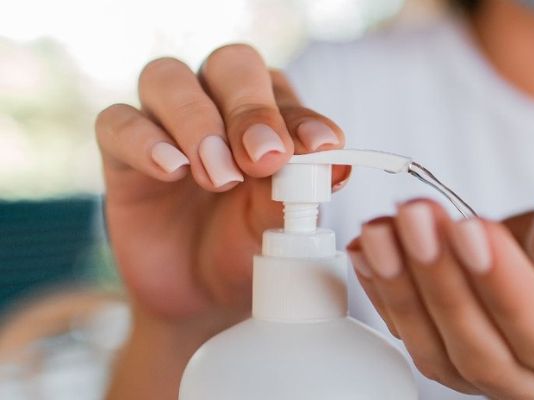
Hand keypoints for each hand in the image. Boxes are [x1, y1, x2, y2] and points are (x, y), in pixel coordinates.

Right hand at [96, 44, 347, 329]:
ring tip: (219, 177)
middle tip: (264, 159)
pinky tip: (172, 171)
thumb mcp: (279, 228)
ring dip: (197, 122)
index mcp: (267, 114)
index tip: (319, 148)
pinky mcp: (121, 152)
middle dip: (250, 108)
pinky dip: (145, 141)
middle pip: (230, 66)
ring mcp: (165, 123)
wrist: (199, 298)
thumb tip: (333, 164)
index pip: (282, 91)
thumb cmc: (247, 248)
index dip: (301, 116)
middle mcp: (217, 105)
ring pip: (168, 78)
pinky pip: (117, 122)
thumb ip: (298, 192)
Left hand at [348, 172, 533, 398]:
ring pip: (440, 353)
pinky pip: (414, 339)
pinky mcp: (453, 357)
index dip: (502, 284)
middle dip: (442, 279)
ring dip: (403, 288)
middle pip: (484, 352)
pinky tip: (367, 250)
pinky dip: (385, 293)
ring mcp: (494, 378)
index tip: (471, 227)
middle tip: (415, 216)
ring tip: (381, 229)